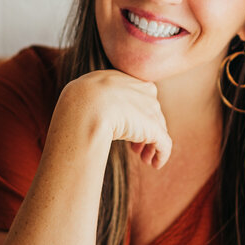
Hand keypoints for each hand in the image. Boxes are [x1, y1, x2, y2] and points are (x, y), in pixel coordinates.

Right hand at [58, 70, 172, 167]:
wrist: (86, 107)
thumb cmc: (80, 103)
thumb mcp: (88, 95)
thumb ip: (98, 101)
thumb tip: (96, 113)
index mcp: (129, 80)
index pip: (140, 99)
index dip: (136, 116)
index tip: (126, 130)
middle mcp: (144, 91)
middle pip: (152, 114)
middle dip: (145, 132)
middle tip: (135, 149)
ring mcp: (151, 109)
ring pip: (158, 129)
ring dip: (151, 145)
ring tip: (144, 159)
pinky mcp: (154, 128)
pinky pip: (164, 144)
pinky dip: (162, 155)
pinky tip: (155, 165)